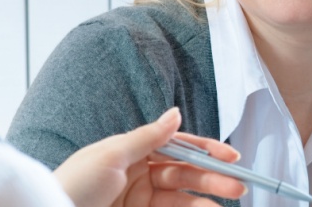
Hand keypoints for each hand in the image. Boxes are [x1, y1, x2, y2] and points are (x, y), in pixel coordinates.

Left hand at [53, 108, 246, 206]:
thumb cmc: (72, 186)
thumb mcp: (110, 156)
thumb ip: (147, 137)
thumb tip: (176, 113)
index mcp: (131, 152)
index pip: (177, 147)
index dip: (206, 151)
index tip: (232, 158)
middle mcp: (138, 174)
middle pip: (185, 174)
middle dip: (213, 179)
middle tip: (239, 187)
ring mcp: (139, 200)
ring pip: (182, 197)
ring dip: (205, 199)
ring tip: (225, 205)